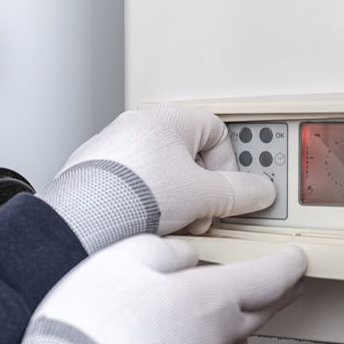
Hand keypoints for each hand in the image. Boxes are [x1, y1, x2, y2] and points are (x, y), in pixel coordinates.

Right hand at [0, 235, 306, 343]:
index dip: (289, 264)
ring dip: (244, 321)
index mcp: (211, 299)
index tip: (298, 258)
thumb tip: (185, 254)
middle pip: (264, 311)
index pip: (270, 278)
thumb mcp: (125, 259)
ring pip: (239, 341)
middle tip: (288, 281)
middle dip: (279, 292)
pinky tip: (192, 343)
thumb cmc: (91, 330)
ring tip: (234, 307)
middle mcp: (218, 339)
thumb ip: (166, 249)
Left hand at [39, 103, 275, 253]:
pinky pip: (134, 186)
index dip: (229, 168)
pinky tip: (145, 225)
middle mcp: (139, 126)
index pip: (219, 133)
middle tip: (201, 214)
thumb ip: (239, 192)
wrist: (84, 218)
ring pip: (163, 174)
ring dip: (176, 200)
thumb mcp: (205, 196)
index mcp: (169, 118)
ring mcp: (114, 148)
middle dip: (201, 191)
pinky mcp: (95, 173)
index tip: (227, 194)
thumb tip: (260, 191)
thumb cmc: (136, 195)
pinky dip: (146, 205)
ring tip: (172, 223)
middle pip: (191, 157)